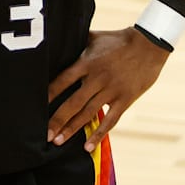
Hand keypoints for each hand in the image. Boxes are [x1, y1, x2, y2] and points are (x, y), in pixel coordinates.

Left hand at [47, 27, 168, 151]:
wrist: (149, 44)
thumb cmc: (117, 39)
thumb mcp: (93, 37)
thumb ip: (75, 43)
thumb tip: (55, 41)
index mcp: (86, 62)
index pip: (62, 81)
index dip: (49, 94)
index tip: (34, 107)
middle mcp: (97, 78)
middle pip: (73, 102)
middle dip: (57, 120)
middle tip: (45, 135)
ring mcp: (112, 90)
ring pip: (88, 114)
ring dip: (72, 129)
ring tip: (58, 141)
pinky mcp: (125, 99)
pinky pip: (110, 120)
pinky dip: (99, 134)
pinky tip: (87, 146)